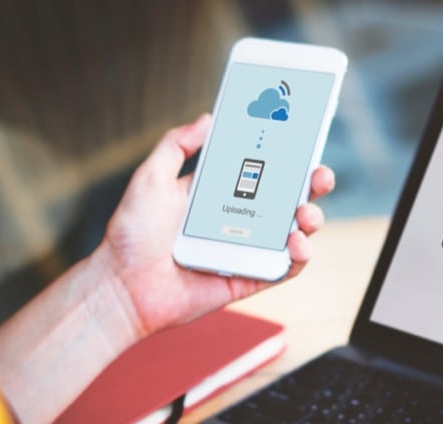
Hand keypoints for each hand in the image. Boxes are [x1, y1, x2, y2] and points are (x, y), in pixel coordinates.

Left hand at [94, 113, 335, 337]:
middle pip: (287, 198)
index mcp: (219, 193)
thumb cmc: (131, 235)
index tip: (303, 138)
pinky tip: (296, 242)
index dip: (286, 155)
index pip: (262, 169)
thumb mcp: (151, 178)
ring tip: (304, 213)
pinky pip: (285, 268)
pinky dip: (300, 255)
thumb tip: (208, 118)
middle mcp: (238, 220)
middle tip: (319, 175)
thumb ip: (177, 145)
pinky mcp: (250, 279)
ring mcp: (247, 250)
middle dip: (312, 184)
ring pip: (294, 232)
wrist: (123, 285)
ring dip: (311, 219)